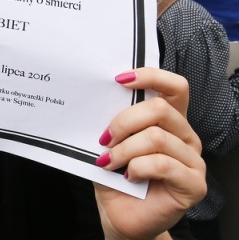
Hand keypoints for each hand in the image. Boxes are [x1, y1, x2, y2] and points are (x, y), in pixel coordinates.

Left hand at [93, 68, 205, 239]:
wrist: (120, 215)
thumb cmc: (115, 177)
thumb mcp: (111, 143)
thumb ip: (113, 121)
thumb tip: (98, 97)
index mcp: (169, 121)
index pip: (175, 87)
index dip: (151, 76)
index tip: (119, 79)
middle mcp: (185, 136)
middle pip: (160, 109)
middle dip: (123, 122)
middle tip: (104, 139)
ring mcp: (193, 160)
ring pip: (156, 138)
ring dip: (124, 150)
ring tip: (109, 162)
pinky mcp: (194, 184)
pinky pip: (162, 164)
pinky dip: (137, 168)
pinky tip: (128, 176)